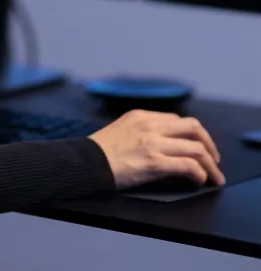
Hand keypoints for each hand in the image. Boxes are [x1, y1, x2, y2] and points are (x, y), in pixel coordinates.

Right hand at [88, 109, 224, 189]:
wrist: (85, 162)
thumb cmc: (100, 151)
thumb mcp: (122, 129)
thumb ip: (143, 130)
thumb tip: (166, 144)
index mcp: (141, 116)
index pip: (179, 120)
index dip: (195, 135)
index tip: (199, 148)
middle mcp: (149, 125)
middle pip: (194, 128)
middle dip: (209, 145)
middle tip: (213, 161)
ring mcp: (152, 143)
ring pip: (197, 147)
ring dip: (211, 164)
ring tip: (213, 177)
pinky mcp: (154, 162)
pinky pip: (189, 166)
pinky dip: (200, 174)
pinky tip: (198, 182)